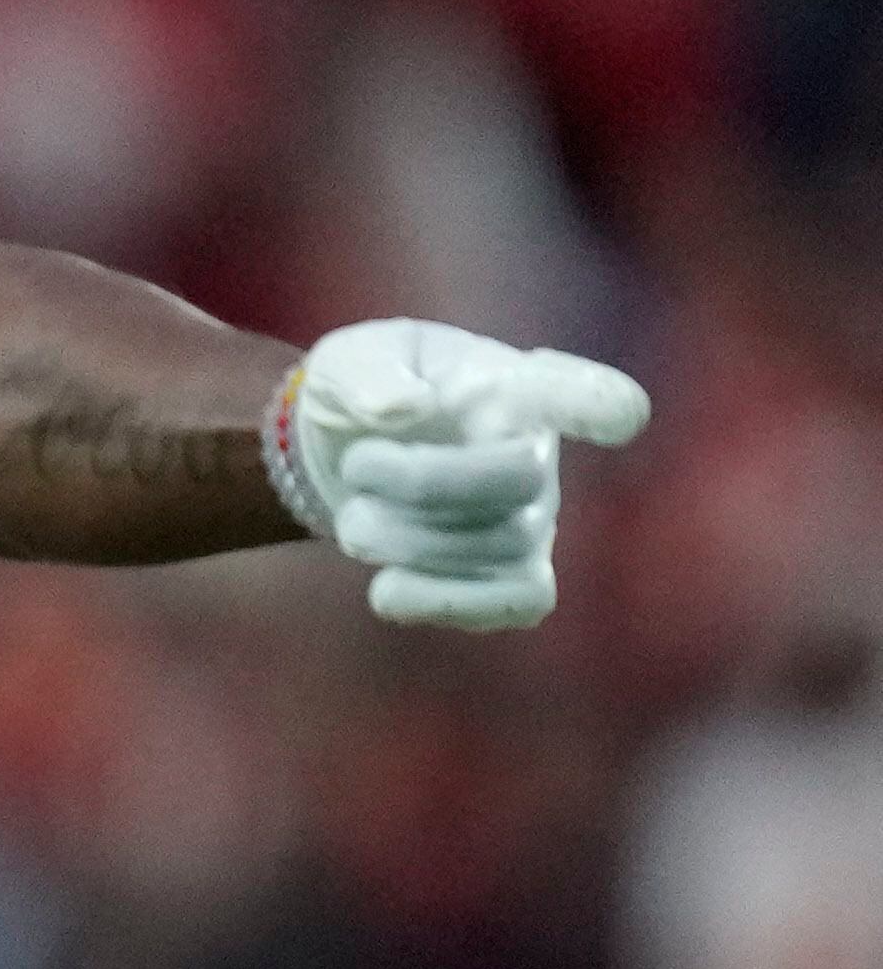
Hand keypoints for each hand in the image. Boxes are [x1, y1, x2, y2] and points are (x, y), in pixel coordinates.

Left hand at [268, 319, 651, 629]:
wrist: (345, 451)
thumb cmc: (366, 391)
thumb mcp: (349, 363)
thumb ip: (366, 376)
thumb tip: (402, 408)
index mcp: (511, 386)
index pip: (574, 391)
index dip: (600, 406)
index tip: (622, 417)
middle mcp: (537, 452)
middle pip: (520, 478)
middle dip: (424, 480)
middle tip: (357, 465)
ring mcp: (533, 519)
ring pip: (501, 545)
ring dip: (409, 541)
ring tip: (355, 522)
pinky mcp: (514, 577)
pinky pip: (515, 605)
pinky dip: (445, 603)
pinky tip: (386, 592)